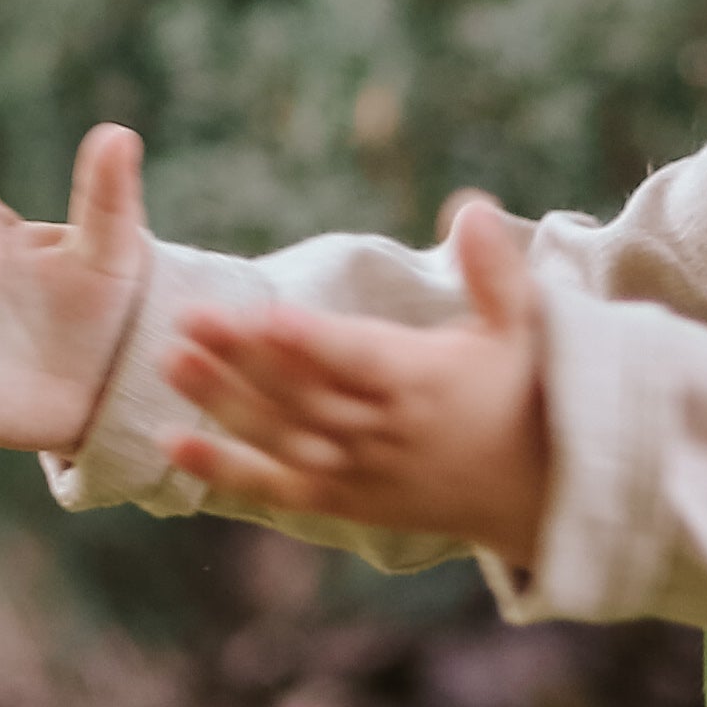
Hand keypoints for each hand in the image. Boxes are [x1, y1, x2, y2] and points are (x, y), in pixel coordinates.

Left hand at [162, 194, 553, 559]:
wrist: (535, 493)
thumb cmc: (522, 395)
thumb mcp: (523, 330)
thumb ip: (495, 271)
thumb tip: (473, 205)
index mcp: (424, 383)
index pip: (359, 360)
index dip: (313, 343)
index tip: (267, 315)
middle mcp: (386, 432)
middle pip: (305, 395)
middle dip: (245, 359)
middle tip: (187, 318)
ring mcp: (361, 472)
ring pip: (282, 439)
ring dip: (224, 405)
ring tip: (171, 362)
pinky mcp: (343, 501)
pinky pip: (278, 489)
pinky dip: (226, 472)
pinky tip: (173, 444)